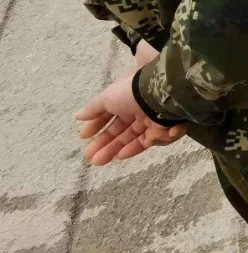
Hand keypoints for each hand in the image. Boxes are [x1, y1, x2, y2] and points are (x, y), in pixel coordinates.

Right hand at [75, 44, 186, 164]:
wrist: (164, 92)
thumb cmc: (133, 91)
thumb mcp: (108, 96)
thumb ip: (94, 107)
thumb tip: (78, 116)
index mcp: (127, 95)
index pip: (110, 112)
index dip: (97, 124)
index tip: (83, 137)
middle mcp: (140, 106)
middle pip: (121, 128)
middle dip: (104, 142)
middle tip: (90, 157)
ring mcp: (153, 117)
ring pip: (132, 137)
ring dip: (115, 149)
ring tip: (98, 161)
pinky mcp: (164, 128)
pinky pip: (149, 141)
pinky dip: (135, 148)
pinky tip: (121, 155)